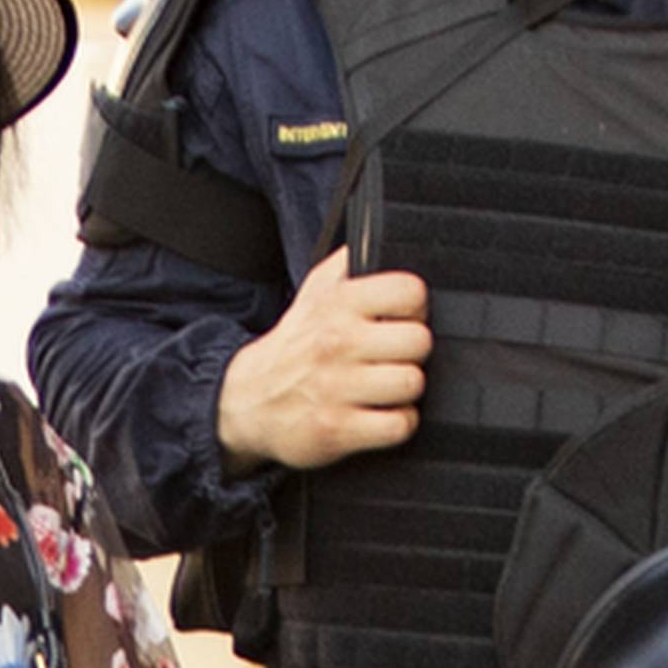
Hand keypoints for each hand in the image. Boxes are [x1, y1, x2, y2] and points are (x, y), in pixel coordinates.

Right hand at [216, 246, 430, 472]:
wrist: (248, 402)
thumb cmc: (294, 346)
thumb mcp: (314, 293)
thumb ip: (347, 264)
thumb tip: (378, 237)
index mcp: (337, 304)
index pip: (409, 292)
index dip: (415, 307)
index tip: (401, 319)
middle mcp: (337, 343)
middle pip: (419, 341)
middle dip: (413, 352)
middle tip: (395, 357)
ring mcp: (337, 388)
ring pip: (412, 383)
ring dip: (406, 390)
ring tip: (387, 386)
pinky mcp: (338, 429)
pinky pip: (399, 425)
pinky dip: (397, 423)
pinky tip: (381, 414)